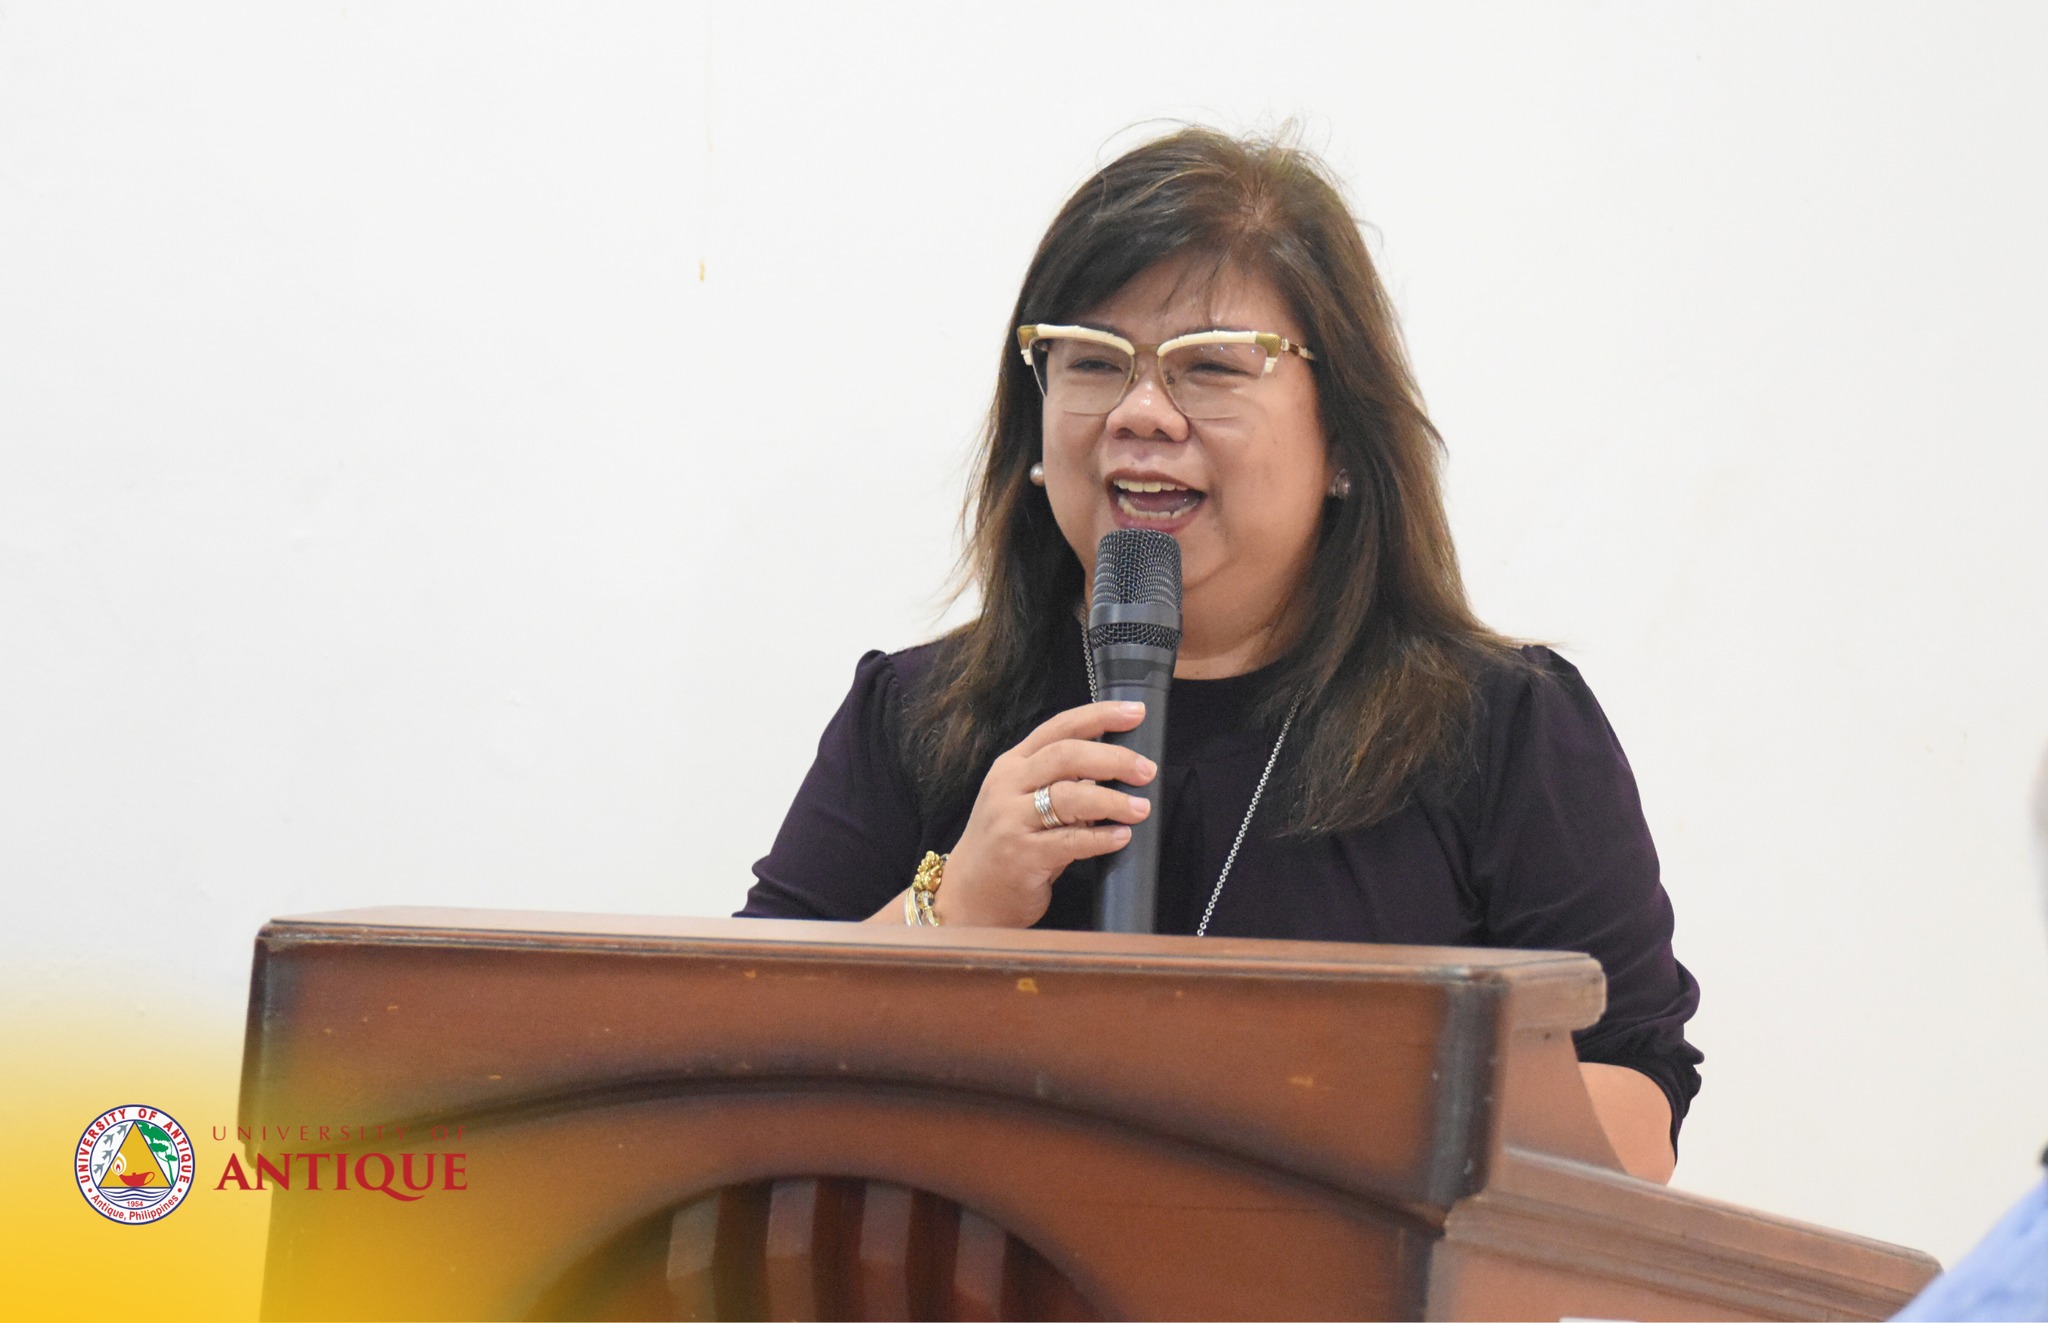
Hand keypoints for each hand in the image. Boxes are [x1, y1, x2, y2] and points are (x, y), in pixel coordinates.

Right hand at [936, 701, 1157, 927]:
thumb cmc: (1006, 845)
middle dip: (1113, 759)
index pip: (1058, 728)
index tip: (1135, 713)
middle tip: (1146, 770)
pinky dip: (1100, 839)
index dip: (1099, 716)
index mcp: (1012, 765)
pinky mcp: (1021, 856)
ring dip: (1112, 800)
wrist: (968, 896)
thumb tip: (1115, 768)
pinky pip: (1069, 842)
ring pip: (1068, 797)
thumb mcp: (1024, 802)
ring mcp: (1011, 821)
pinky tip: (1121, 837)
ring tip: (1140, 808)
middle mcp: (1007, 786)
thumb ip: (1061, 782)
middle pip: (1066, 756)